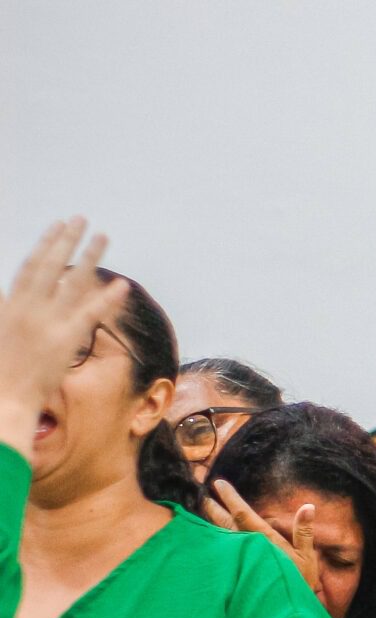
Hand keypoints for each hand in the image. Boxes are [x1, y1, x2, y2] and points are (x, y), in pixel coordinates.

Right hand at [0, 219, 119, 438]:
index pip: (30, 267)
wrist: (1, 399)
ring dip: (90, 257)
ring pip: (72, 282)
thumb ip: (3, 307)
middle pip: (51, 266)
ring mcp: (46, 323)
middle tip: (82, 219)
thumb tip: (6, 291)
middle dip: (66, 240)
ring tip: (103, 236)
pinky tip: (122, 284)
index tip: (57, 226)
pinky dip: (106, 299)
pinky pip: (89, 314)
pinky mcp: (64, 341)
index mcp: (9, 305)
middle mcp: (28, 308)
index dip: (45, 244)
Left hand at [207, 481, 321, 596]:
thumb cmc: (300, 585)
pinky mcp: (233, 574)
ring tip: (200, 511)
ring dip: (209, 523)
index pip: (244, 515)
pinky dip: (212, 542)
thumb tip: (308, 506)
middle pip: (225, 524)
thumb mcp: (308, 558)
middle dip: (213, 508)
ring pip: (220, 538)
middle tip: (201, 494)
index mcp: (266, 542)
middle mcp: (248, 549)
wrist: (286, 615)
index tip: (218, 484)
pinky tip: (205, 538)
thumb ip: (304, 532)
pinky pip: (219, 554)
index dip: (230, 498)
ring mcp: (239, 563)